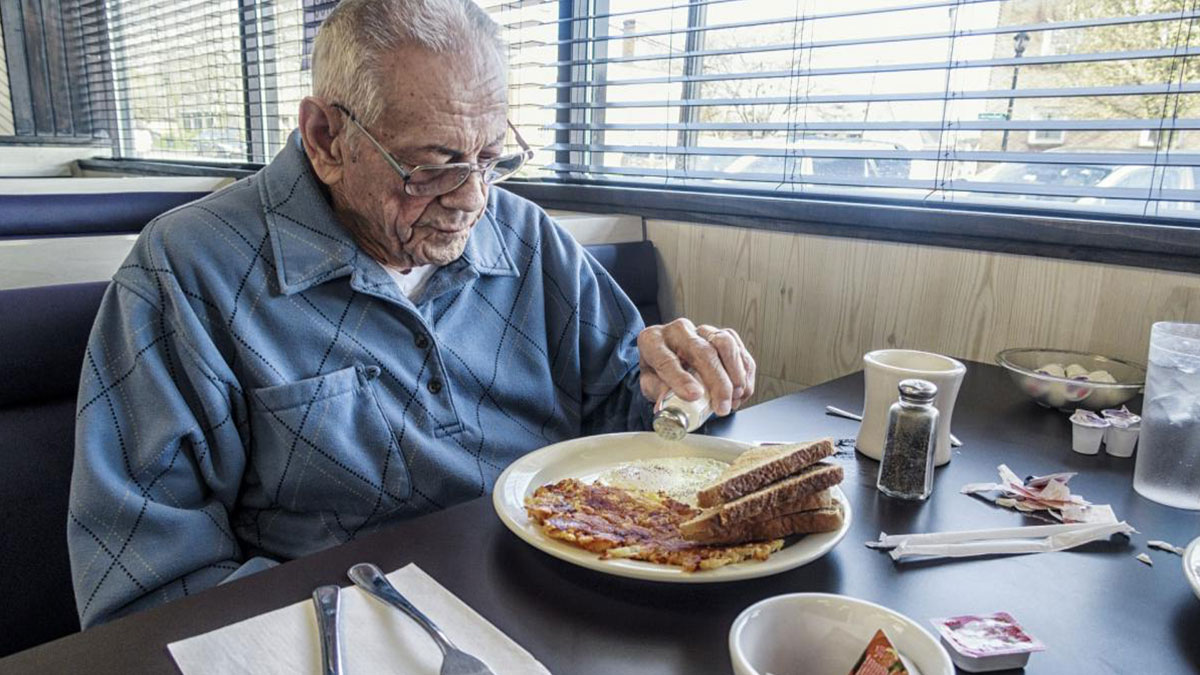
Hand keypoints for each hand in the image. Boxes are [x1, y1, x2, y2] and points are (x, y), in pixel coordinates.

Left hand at [636, 319, 756, 415]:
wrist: (665, 359)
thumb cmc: (657, 372)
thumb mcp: (650, 385)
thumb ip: (660, 393)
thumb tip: (674, 404)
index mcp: (652, 341)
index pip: (666, 358)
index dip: (681, 378)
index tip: (694, 395)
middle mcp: (678, 331)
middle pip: (702, 351)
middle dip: (717, 381)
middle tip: (722, 405)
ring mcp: (701, 330)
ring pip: (724, 343)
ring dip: (735, 373)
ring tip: (734, 397)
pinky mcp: (720, 334)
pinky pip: (738, 347)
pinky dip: (744, 371)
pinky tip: (741, 390)